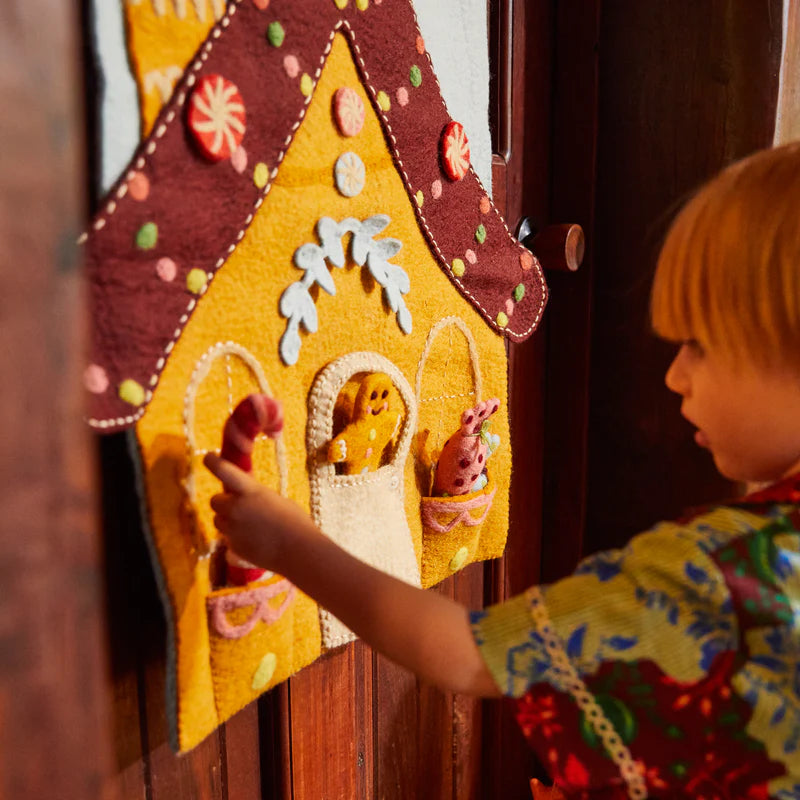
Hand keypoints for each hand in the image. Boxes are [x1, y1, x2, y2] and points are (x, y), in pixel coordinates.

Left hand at [203, 452, 319, 573]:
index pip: (224, 471)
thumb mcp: (276, 499)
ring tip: (248, 525)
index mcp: (250, 491)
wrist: (298, 551)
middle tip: (238, 506)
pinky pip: (227, 538)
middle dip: (224, 502)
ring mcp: (232, 529)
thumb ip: (256, 494)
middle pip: (215, 500)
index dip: (213, 462)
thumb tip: (243, 490)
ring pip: (218, 520)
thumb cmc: (295, 521)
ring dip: (227, 520)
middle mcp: (236, 508)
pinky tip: (254, 540)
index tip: (208, 457)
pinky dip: (236, 537)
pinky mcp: (233, 546)